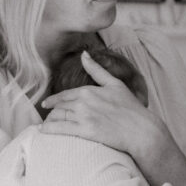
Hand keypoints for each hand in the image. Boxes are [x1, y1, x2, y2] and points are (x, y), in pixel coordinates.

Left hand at [41, 51, 164, 158]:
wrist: (141, 129)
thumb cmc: (131, 108)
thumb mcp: (115, 84)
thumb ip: (97, 70)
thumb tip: (84, 54)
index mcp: (89, 90)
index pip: (64, 96)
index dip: (53, 101)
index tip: (47, 104)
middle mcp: (83, 102)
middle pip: (58, 107)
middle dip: (52, 112)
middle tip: (49, 118)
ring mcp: (83, 116)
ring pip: (56, 117)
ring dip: (50, 121)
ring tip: (48, 126)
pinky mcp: (84, 130)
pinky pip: (58, 128)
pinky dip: (48, 129)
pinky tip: (44, 131)